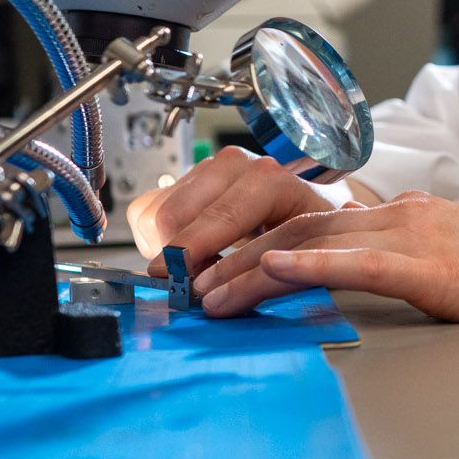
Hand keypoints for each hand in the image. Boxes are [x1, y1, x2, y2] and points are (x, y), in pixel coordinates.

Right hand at [127, 144, 381, 277]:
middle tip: (191, 285)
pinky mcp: (186, 177)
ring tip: (198, 267)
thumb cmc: (311, 227)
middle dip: (173, 258)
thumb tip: (231, 293)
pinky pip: (146, 209)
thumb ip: (277, 267)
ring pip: (154, 213)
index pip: (217, 217)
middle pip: (173, 215)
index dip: (189, 252)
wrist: (311, 202)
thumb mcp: (309, 248)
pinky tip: (187, 250)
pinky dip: (155, 237)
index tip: (171, 279)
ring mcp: (206, 168)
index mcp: (269, 179)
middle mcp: (233, 166)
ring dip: (164, 249)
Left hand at [196, 190, 458, 385]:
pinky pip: (360, 263)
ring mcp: (422, 237)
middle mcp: (408, 215)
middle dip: (235, 255)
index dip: (256, 242)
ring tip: (210, 293)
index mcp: (409, 218)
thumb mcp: (453, 280)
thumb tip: (358, 297)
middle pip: (299, 226)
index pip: (313, 222)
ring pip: (316, 242)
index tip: (215, 267)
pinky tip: (275, 272)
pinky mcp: (438, 270)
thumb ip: (404, 278)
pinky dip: (309, 265)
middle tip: (189, 284)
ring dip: (252, 267)